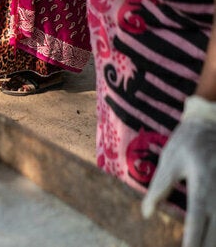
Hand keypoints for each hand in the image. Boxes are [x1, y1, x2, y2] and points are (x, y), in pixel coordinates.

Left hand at [141, 95, 215, 246]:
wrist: (212, 121)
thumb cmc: (187, 142)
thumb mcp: (169, 161)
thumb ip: (158, 188)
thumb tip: (146, 214)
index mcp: (202, 183)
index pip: (197, 219)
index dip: (192, 240)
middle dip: (206, 244)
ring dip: (213, 238)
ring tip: (201, 245)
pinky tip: (210, 236)